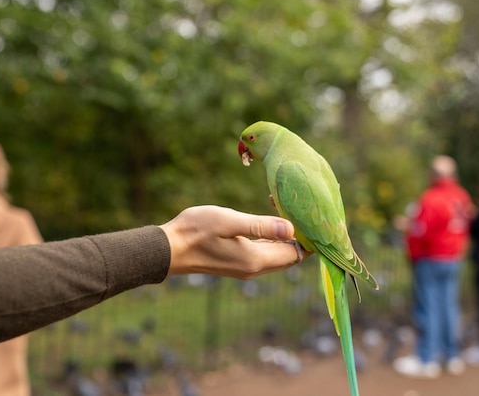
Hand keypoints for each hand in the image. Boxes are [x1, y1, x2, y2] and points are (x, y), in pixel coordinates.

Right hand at [160, 205, 307, 278]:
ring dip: (286, 236)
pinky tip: (269, 220)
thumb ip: (260, 226)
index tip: (310, 216)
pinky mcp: (237, 262)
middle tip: (302, 210)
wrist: (168, 249)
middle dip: (300, 236)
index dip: (307, 238)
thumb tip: (292, 228)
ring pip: (278, 254)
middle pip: (290, 256)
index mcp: (256, 260)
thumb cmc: (195, 231)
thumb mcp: (228, 221)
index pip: (296, 254)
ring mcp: (245, 267)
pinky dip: (272, 238)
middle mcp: (254, 268)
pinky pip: (265, 253)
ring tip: (288, 210)